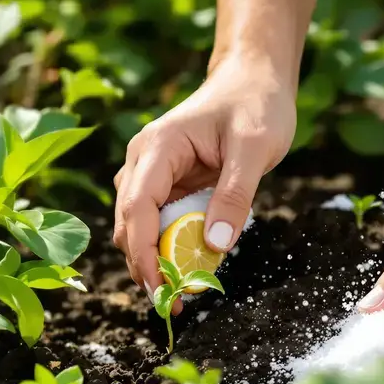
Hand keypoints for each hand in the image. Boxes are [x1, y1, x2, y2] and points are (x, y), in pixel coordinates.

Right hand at [113, 56, 295, 306]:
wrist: (254, 80)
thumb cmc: (255, 105)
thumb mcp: (255, 148)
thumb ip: (235, 195)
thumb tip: (214, 245)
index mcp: (157, 147)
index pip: (136, 207)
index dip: (142, 252)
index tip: (160, 289)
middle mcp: (144, 161)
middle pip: (128, 224)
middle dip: (145, 266)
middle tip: (173, 304)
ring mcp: (151, 173)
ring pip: (137, 228)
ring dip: (153, 261)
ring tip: (181, 293)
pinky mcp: (165, 185)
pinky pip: (158, 223)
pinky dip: (168, 248)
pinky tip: (189, 268)